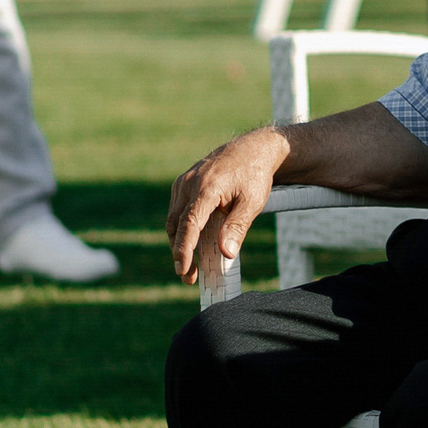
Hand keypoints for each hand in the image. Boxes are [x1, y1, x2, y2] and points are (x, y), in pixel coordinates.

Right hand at [166, 127, 289, 284]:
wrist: (251, 150)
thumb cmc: (254, 176)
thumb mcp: (252, 203)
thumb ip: (238, 227)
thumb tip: (226, 253)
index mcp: (206, 188)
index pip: (189, 224)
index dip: (184, 249)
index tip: (182, 269)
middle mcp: (189, 184)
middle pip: (177, 225)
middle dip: (180, 253)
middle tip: (189, 277)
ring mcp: (183, 183)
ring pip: (173, 220)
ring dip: (178, 243)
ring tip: (190, 266)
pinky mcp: (182, 184)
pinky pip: (176, 211)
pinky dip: (181, 229)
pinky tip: (192, 243)